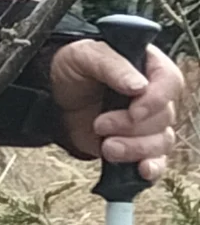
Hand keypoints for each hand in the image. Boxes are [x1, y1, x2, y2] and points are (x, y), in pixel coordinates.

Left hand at [49, 38, 183, 179]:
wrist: (54, 95)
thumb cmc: (72, 67)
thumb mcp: (84, 55)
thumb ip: (112, 66)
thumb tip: (140, 87)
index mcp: (148, 65)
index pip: (170, 81)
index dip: (157, 99)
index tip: (134, 111)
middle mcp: (154, 95)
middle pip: (164, 117)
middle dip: (131, 126)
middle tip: (100, 124)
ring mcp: (148, 123)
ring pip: (161, 142)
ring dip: (135, 148)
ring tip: (107, 146)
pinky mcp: (139, 146)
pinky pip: (158, 162)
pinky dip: (153, 168)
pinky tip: (141, 169)